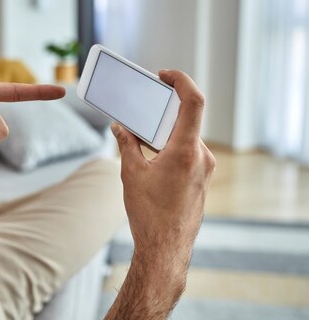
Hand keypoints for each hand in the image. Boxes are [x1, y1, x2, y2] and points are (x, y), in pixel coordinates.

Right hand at [111, 69, 215, 273]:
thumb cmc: (149, 213)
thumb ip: (126, 143)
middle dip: (163, 109)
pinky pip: (187, 151)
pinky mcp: (201, 178)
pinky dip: (170, 144)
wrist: (165, 248)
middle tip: (143, 102)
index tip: (163, 75)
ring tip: (142, 130)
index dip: (180, 81)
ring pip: (186, 136)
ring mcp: (204, 168)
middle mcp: (201, 156)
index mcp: (186, 150)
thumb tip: (119, 127)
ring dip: (165, 129)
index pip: (193, 102)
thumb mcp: (131, 173)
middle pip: (186, 118)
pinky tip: (152, 151)